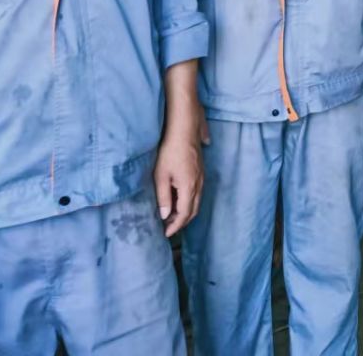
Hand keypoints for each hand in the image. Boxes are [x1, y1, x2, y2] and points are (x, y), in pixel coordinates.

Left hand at [153, 110, 204, 238]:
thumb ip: (164, 197)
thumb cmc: (170, 151)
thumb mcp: (161, 176)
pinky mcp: (201, 171)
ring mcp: (202, 177)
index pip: (184, 214)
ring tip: (171, 215)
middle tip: (168, 227)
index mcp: (189, 187)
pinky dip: (189, 201)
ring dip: (185, 211)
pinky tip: (179, 199)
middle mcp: (199, 184)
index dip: (175, 226)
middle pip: (193, 210)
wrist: (184, 129)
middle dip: (181, 221)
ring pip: (197, 201)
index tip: (166, 234)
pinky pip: (198, 192)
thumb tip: (165, 215)